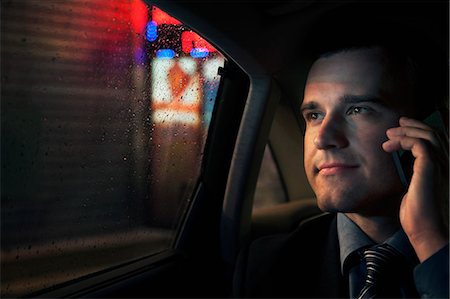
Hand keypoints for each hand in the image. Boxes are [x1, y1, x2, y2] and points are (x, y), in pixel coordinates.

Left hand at [383, 116, 448, 261]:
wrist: (424, 231)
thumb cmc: (417, 216)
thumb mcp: (412, 189)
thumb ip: (411, 175)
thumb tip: (400, 165)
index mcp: (442, 169)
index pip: (437, 141)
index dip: (420, 130)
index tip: (401, 127)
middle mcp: (446, 165)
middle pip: (435, 134)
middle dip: (413, 126)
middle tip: (394, 126)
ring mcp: (442, 166)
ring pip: (429, 136)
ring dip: (407, 131)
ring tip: (389, 134)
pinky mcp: (431, 169)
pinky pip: (420, 145)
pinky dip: (405, 140)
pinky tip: (391, 146)